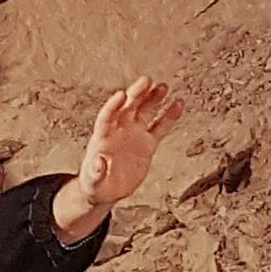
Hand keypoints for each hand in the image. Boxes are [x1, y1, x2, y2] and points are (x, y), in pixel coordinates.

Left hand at [52, 76, 182, 240]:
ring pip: (145, 112)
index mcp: (102, 137)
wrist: (106, 190)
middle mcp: (119, 131)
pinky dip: (169, 116)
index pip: (107, 116)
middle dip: (137, 94)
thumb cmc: (95, 184)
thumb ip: (95, 172)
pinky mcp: (147, 143)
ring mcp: (134, 135)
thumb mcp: (92, 181)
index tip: (122, 94)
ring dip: (153, 99)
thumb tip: (99, 162)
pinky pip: (160, 126)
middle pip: (128, 107)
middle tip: (147, 81)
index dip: (113, 105)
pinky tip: (178, 104)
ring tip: (163, 87)